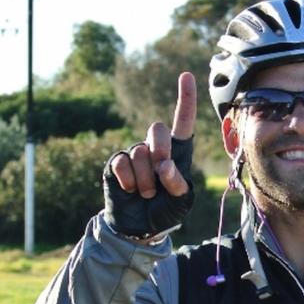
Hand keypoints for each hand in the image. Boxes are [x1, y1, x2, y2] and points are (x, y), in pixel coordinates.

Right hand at [103, 72, 196, 240]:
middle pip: (157, 129)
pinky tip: (131, 191)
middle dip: (160, 152)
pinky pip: (122, 164)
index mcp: (177, 153)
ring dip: (145, 180)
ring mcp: (135, 154)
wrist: (140, 227)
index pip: (183, 123)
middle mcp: (155, 148)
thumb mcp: (180, 202)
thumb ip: (178, 184)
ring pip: (139, 153)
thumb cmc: (165, 212)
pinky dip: (129, 182)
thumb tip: (164, 165)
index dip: (185, 100)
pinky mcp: (117, 163)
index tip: (186, 75)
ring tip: (146, 194)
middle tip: (160, 176)